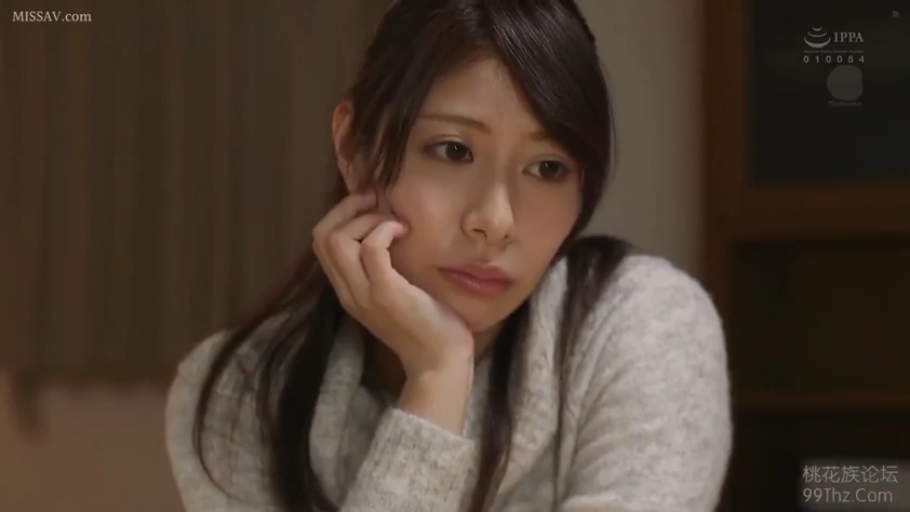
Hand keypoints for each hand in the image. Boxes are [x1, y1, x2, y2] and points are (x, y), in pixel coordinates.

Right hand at [311, 191, 474, 380]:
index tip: (370, 207)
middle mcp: (348, 291)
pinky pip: (372, 248)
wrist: (439, 361)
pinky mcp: (385, 293)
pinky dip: (385, 229)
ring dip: (366, 219)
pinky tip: (404, 232)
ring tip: (393, 223)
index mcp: (347, 290)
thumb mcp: (394, 292)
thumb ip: (380, 268)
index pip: (321, 242)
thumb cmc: (425, 325)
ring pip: (337, 239)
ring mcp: (364, 293)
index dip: (340, 215)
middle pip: (322, 236)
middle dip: (348, 208)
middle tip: (378, 205)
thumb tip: (383, 228)